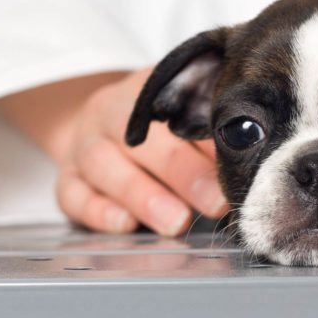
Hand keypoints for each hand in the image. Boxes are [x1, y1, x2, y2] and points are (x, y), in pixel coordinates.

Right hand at [56, 68, 228, 234]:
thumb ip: (210, 130)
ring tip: (176, 221)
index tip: (238, 167)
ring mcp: (82, 146)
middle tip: (215, 204)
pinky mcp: (65, 179)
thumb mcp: (182, 114)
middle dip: (185, 176)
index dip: (208, 143)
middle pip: (146, 144)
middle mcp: (110, 115)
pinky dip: (99, 212)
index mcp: (146, 93)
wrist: (100, 122)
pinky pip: (73, 195)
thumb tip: (252, 154)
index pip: (177, 114)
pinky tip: (126, 225)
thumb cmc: (158, 124)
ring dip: (144, 198)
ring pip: (105, 168)